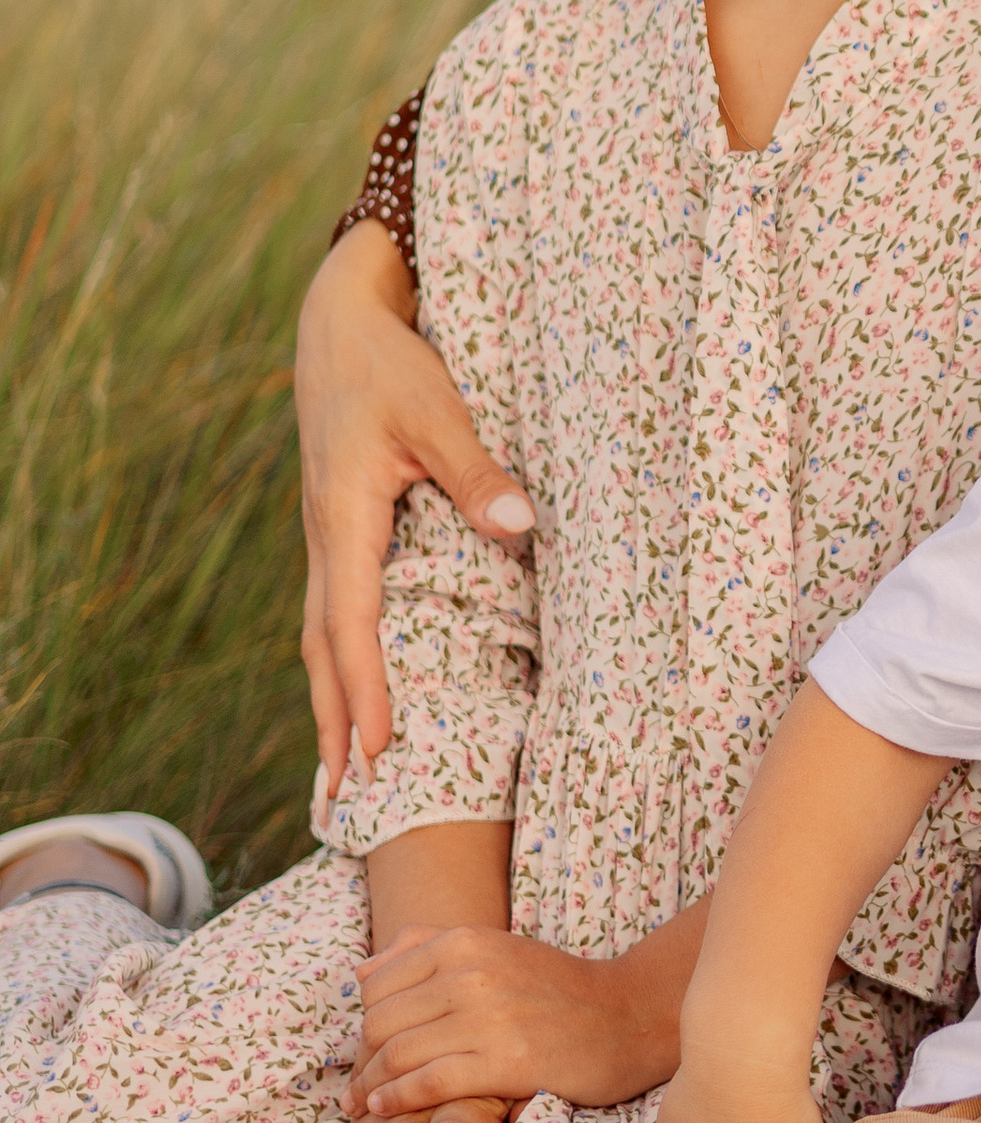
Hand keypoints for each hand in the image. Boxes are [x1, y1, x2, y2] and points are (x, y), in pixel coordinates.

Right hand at [297, 220, 536, 799]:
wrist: (340, 324)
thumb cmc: (389, 363)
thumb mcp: (437, 408)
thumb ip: (475, 469)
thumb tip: (517, 525)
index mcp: (343, 517)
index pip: (352, 622)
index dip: (367, 689)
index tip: (382, 749)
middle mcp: (325, 538)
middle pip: (322, 647)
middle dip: (334, 723)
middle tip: (344, 798)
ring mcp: (326, 537)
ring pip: (321, 634)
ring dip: (331, 701)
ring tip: (341, 770)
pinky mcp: (339, 530)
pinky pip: (334, 612)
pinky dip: (340, 663)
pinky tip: (356, 692)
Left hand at [347, 922, 682, 1120]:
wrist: (627, 1018)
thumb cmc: (556, 989)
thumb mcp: (495, 948)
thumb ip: (426, 947)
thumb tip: (363, 971)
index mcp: (464, 941)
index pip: (377, 985)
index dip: (360, 1023)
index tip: (364, 1050)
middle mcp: (470, 972)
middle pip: (380, 1021)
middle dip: (361, 1059)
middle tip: (357, 1085)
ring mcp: (488, 1017)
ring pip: (397, 1053)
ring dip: (370, 1085)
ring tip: (363, 1103)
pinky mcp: (505, 1061)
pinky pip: (428, 1083)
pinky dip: (396, 1099)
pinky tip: (385, 1109)